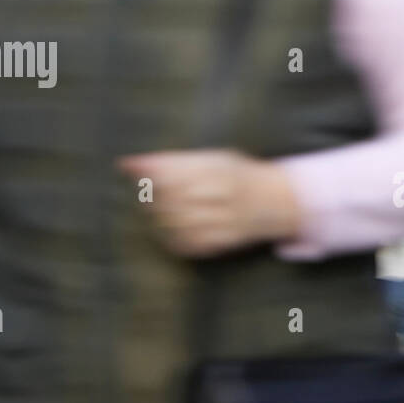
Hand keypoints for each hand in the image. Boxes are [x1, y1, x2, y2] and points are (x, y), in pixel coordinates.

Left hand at [117, 149, 301, 257]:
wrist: (276, 201)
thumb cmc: (237, 175)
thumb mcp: (210, 158)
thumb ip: (169, 162)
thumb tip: (127, 164)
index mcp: (217, 169)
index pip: (169, 178)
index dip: (150, 180)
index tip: (148, 179)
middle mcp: (221, 195)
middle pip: (169, 201)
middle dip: (154, 200)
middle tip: (154, 197)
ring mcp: (223, 220)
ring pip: (175, 224)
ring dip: (162, 219)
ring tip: (168, 211)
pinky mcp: (222, 242)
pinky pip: (188, 244)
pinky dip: (174, 237)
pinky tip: (176, 228)